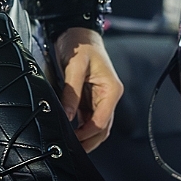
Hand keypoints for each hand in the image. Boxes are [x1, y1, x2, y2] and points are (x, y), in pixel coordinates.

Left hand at [53, 27, 122, 150]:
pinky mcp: (91, 98)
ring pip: (97, 126)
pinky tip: (69, 131)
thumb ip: (72, 92)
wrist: (79, 31)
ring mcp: (101, 98)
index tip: (72, 138)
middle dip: (89, 141)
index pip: (102, 120)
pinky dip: (81, 127)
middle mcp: (109, 96)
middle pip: (103, 128)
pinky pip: (88, 118)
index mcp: (111, 89)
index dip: (87, 133)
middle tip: (70, 148)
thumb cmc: (81, 44)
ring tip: (68, 143)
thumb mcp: (75, 66)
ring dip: (85, 137)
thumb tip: (68, 116)